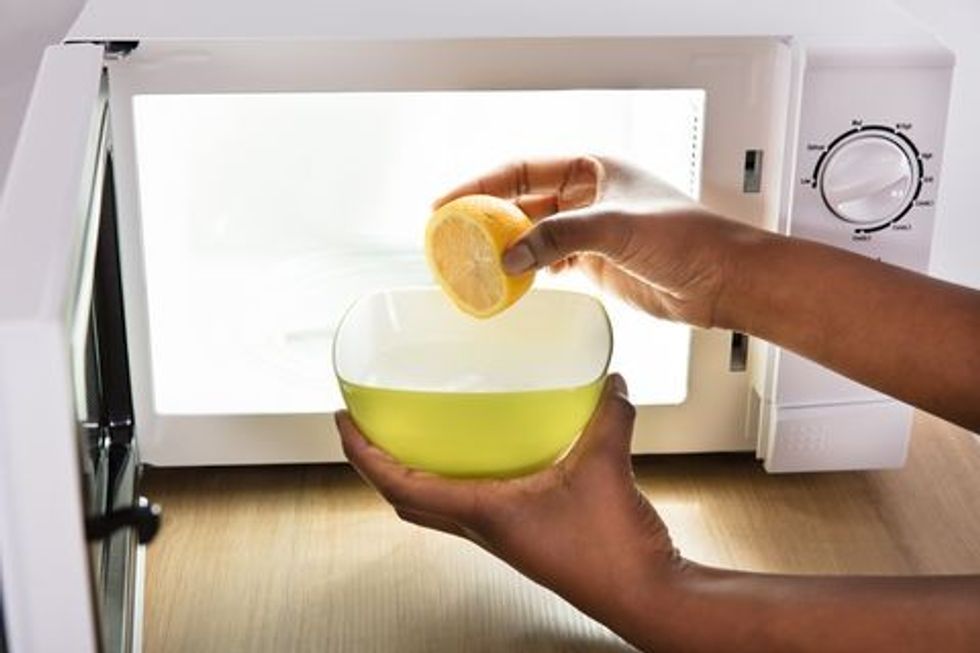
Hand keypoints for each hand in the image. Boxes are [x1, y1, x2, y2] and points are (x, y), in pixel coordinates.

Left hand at [335, 375, 680, 632]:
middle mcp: (481, 527)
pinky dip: (457, 479)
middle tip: (368, 425)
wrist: (642, 594)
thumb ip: (607, 417)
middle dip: (375, 462)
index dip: (362, 453)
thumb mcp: (605, 467)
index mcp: (482, 514)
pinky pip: (469, 505)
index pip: (397, 483)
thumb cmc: (612, 551)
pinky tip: (484, 453)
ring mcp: (499, 535)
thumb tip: (608, 383)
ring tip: (412, 434)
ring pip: (433, 505)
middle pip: (404, 497)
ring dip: (411, 473)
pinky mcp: (521, 536)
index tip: (342, 420)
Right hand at [435, 155, 767, 327]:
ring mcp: (591, 229)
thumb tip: (512, 257)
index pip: (523, 169)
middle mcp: (589, 194)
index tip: (449, 201)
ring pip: (534, 233)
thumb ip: (560, 237)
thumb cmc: (688, 238)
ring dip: (507, 247)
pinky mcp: (596, 261)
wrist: (722, 280)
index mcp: (593, 167)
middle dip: (488, 217)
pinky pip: (549, 260)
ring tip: (473, 261)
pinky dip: (529, 269)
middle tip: (452, 234)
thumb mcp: (616, 227)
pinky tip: (512, 279)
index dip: (482, 184)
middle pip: (523, 201)